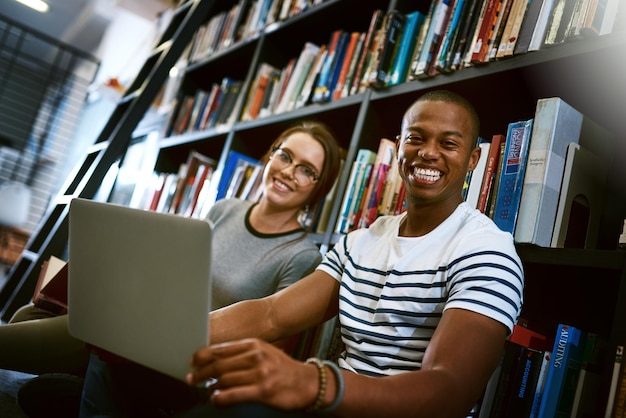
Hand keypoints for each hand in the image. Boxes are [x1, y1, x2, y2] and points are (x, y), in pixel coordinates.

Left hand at [186, 338, 317, 409]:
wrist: (306, 383)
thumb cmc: (282, 369)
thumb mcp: (264, 352)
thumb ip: (242, 353)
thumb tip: (215, 358)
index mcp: (254, 344)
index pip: (221, 348)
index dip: (202, 356)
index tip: (193, 362)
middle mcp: (256, 356)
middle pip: (219, 364)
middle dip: (201, 373)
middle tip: (193, 379)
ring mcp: (260, 373)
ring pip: (223, 379)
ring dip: (210, 387)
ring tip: (207, 391)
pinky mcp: (263, 391)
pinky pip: (233, 395)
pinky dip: (219, 398)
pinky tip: (216, 399)